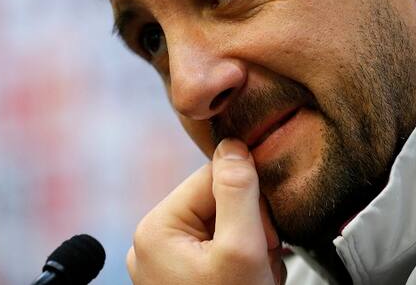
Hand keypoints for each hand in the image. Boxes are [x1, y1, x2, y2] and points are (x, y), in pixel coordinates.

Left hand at [126, 138, 285, 283]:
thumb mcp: (242, 248)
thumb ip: (238, 191)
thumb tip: (233, 144)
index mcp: (156, 227)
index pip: (212, 178)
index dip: (248, 198)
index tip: (262, 231)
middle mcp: (154, 241)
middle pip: (219, 202)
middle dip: (250, 228)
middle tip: (258, 261)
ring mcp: (166, 262)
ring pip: (225, 225)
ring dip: (251, 247)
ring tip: (254, 276)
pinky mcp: (182, 277)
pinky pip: (220, 249)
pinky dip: (243, 262)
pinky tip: (248, 282)